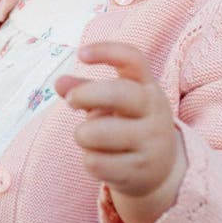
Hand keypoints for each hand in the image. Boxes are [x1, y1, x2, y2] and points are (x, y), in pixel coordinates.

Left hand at [55, 41, 185, 222]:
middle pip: (118, 93)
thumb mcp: (113, 105)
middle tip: (71, 100)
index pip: (133, 59)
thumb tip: (59, 82)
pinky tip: (101, 161)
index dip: (107, 51)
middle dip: (85, 94)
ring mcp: (150, 142)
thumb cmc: (129, 127)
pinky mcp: (139, 170)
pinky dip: (90, 161)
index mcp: (148, 88)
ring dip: (83, 135)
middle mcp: (155, 111)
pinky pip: (96, 163)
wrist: (163, 171)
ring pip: (97, 133)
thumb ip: (86, 90)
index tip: (80, 54)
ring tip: (89, 138)